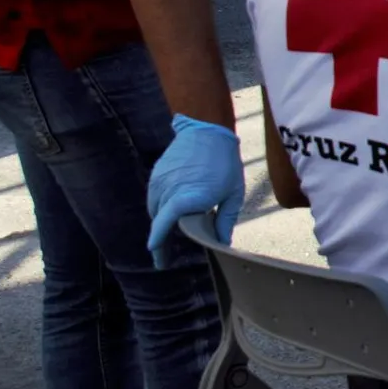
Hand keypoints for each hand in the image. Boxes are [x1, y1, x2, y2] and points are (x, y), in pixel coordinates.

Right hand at [146, 115, 245, 268]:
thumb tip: (222, 243)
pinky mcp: (157, 174)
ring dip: (160, 223)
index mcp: (186, 197)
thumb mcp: (233, 194)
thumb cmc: (225, 164)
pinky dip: (160, 208)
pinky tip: (170, 213)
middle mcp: (168, 189)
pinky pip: (154, 197)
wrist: (208, 130)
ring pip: (155, 209)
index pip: (164, 224)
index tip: (158, 257)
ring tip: (168, 238)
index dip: (159, 242)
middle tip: (166, 258)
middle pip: (159, 222)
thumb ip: (225, 220)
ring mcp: (160, 181)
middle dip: (162, 239)